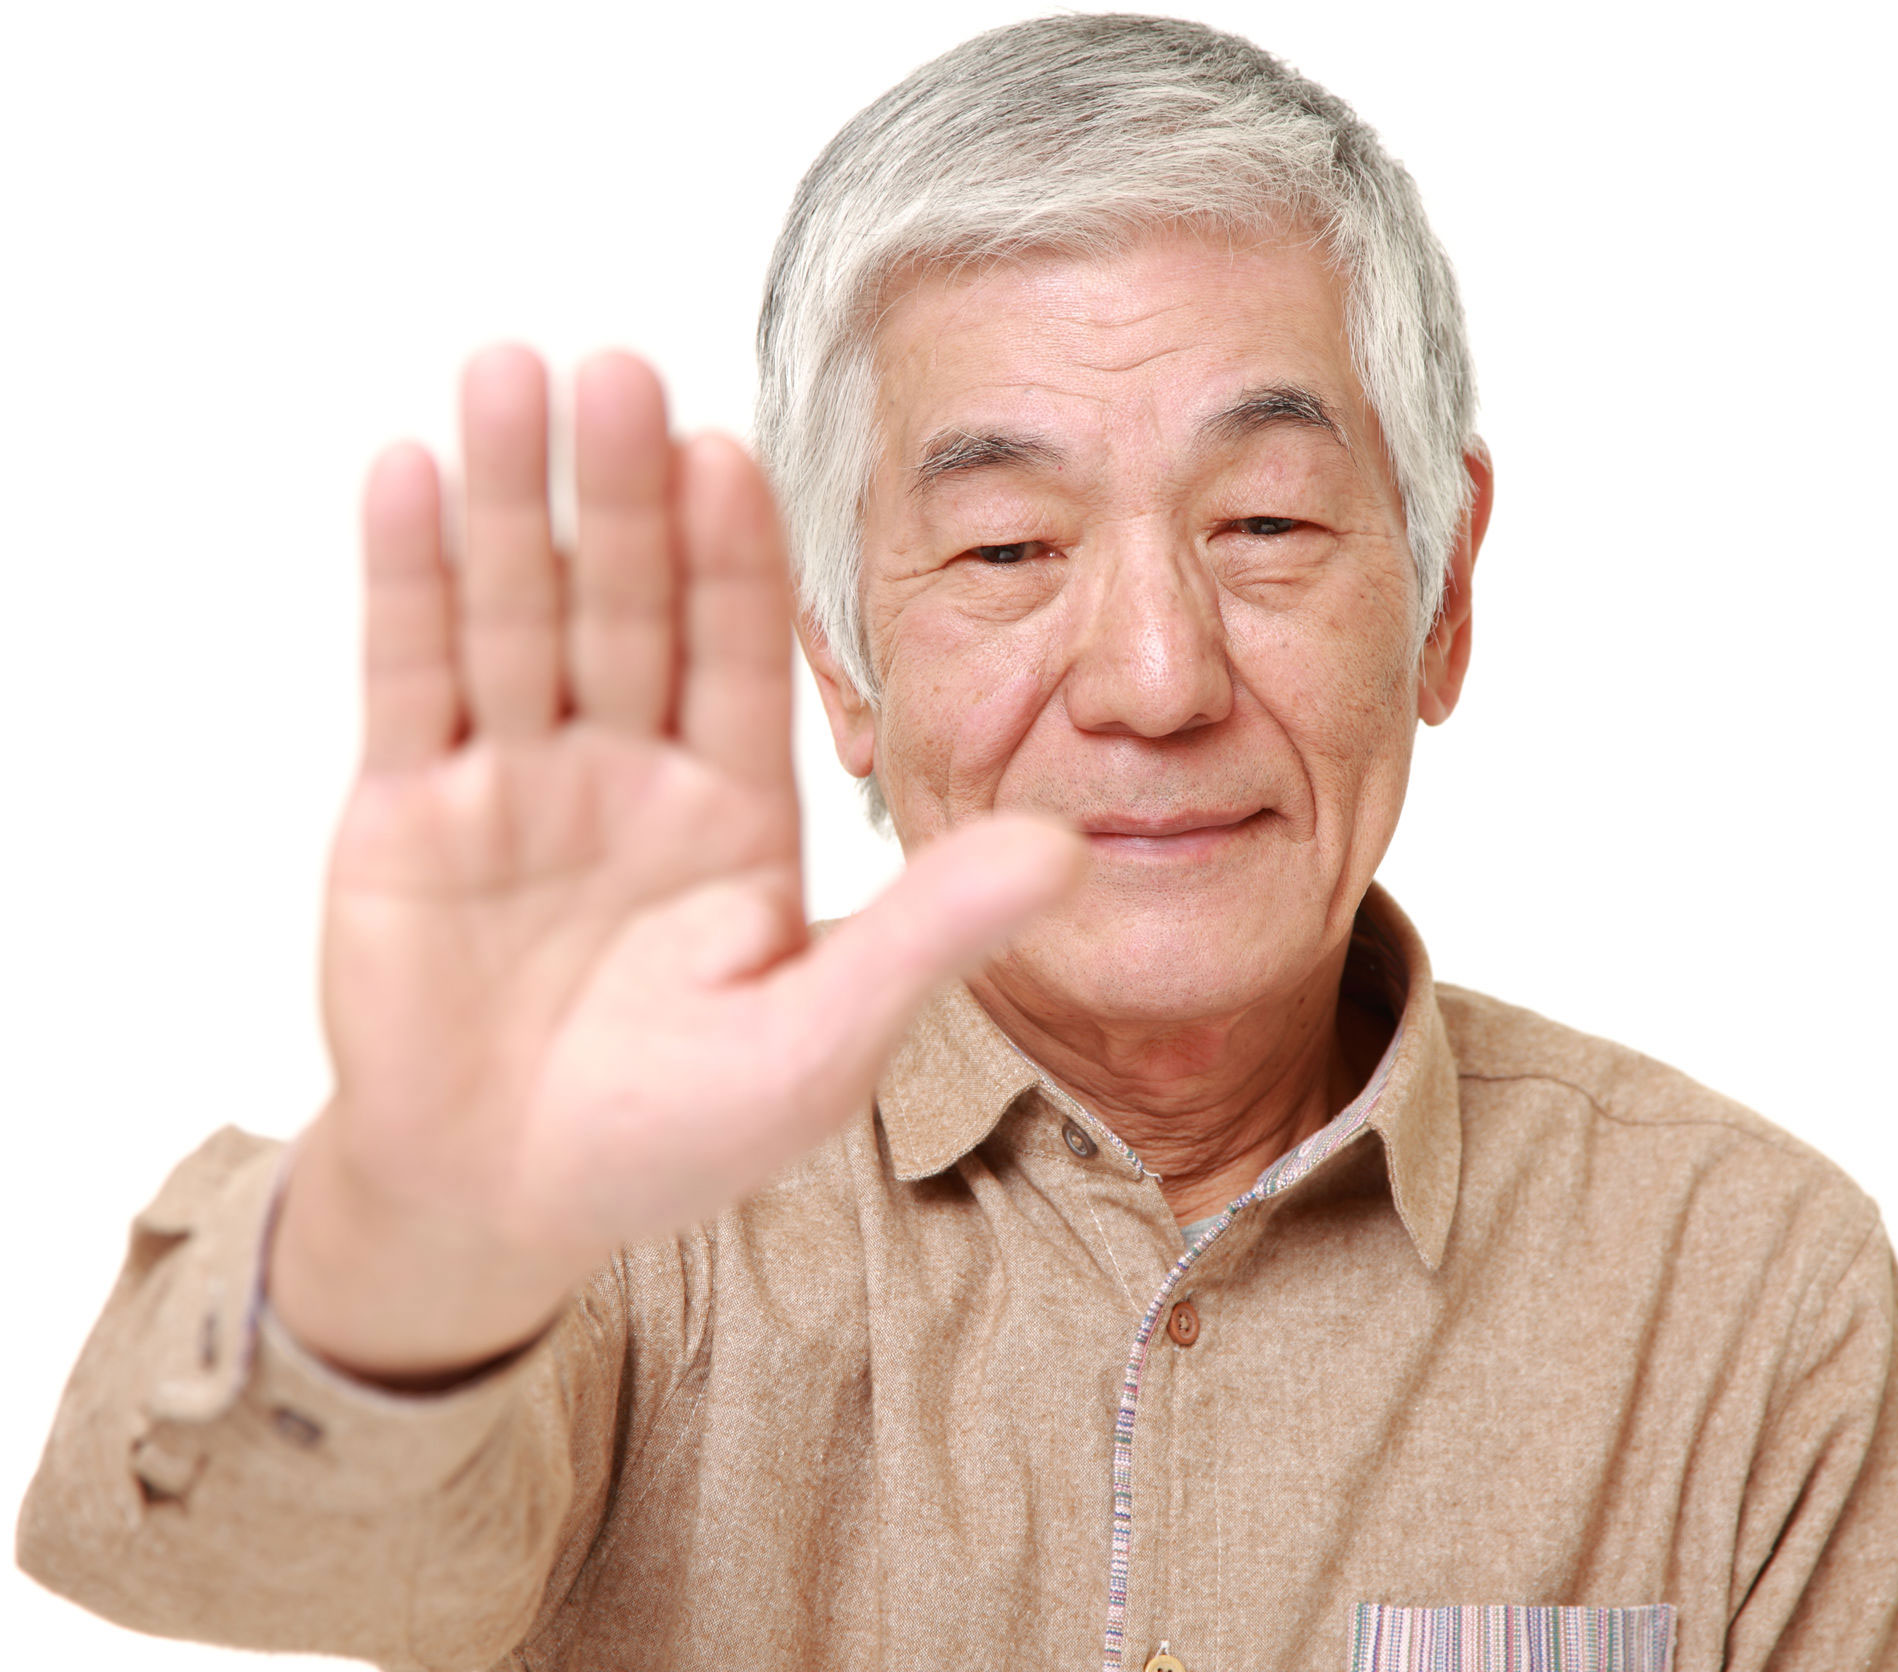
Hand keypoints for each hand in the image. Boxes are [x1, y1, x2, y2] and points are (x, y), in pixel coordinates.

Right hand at [268, 347, 1082, 1381]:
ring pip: (518, 614)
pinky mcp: (408, 810)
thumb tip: (1073, 850)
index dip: (733, 556)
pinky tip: (409, 475)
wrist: (502, 1203)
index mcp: (732, 807)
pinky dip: (409, 582)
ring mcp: (515, 782)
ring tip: (511, 373)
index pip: (737, 653)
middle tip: (623, 370)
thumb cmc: (671, 1134)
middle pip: (628, 606)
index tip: (735, 452)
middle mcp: (628, 770)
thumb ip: (928, 936)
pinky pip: (412, 681)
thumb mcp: (819, 1038)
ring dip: (512, 500)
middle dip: (623, 496)